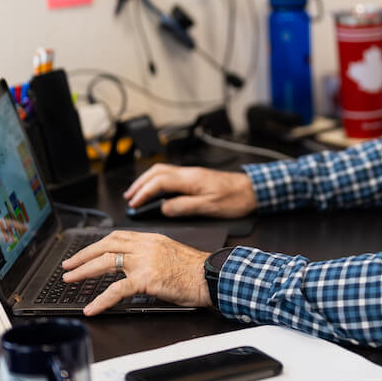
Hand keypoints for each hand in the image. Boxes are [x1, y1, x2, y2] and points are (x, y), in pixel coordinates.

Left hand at [61, 230, 211, 315]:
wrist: (211, 276)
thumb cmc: (196, 271)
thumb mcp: (171, 254)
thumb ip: (151, 256)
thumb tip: (134, 267)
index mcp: (151, 239)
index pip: (117, 237)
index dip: (96, 244)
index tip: (85, 252)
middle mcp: (145, 245)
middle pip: (106, 244)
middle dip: (83, 254)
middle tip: (69, 265)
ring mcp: (145, 261)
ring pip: (106, 261)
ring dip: (84, 270)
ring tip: (70, 279)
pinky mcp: (147, 278)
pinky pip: (117, 289)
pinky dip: (101, 299)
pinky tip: (92, 307)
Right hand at [124, 164, 256, 218]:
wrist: (253, 190)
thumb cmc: (235, 199)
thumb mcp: (209, 208)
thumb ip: (185, 207)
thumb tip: (164, 209)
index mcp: (190, 179)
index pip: (159, 183)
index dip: (143, 194)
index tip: (134, 204)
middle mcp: (189, 173)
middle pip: (156, 173)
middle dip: (139, 184)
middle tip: (129, 198)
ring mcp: (191, 173)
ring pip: (162, 171)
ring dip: (146, 181)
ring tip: (136, 194)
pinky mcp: (195, 177)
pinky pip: (170, 175)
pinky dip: (157, 181)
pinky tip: (156, 190)